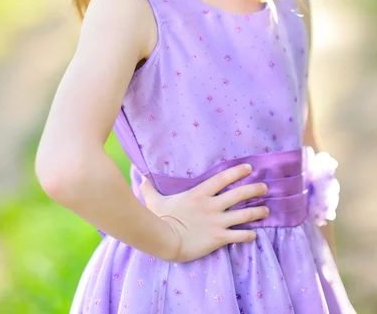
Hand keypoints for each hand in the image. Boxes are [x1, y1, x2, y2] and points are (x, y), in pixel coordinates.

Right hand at [140, 163, 268, 262]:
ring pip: (244, 215)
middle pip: (239, 194)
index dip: (237, 172)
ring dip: (257, 212)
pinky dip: (249, 235)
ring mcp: (217, 222)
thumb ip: (150, 189)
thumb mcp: (155, 201)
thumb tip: (140, 178)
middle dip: (254, 189)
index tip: (249, 168)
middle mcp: (212, 205)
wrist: (165, 240)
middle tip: (265, 187)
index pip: (223, 178)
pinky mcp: (219, 238)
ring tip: (267, 210)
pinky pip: (239, 236)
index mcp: (200, 194)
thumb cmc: (160, 219)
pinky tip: (255, 235)